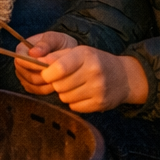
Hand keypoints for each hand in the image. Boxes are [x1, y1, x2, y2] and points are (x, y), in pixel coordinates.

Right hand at [13, 32, 77, 94]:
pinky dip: (46, 89)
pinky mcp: (31, 86)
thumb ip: (45, 44)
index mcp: (22, 49)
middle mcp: (20, 64)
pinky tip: (57, 84)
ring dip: (46, 83)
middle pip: (25, 75)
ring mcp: (24, 76)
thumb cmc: (60, 43)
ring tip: (59, 79)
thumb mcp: (55, 38)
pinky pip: (36, 91)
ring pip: (31, 85)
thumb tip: (32, 53)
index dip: (33, 65)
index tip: (49, 67)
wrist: (67, 52)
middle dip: (42, 76)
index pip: (21, 60)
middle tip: (57, 74)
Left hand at [17, 36, 149, 112]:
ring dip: (64, 93)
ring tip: (74, 86)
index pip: (59, 68)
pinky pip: (74, 107)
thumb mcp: (79, 52)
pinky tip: (82, 94)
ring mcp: (98, 89)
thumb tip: (35, 60)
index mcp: (85, 55)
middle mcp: (93, 71)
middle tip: (62, 80)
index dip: (47, 74)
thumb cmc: (95, 62)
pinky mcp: (100, 103)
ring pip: (65, 97)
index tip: (45, 75)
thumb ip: (57, 56)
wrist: (124, 77)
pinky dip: (74, 102)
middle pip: (59, 85)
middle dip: (56, 84)